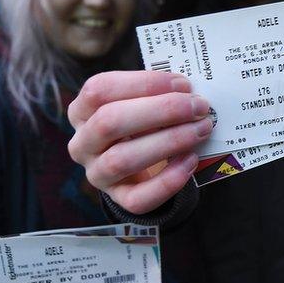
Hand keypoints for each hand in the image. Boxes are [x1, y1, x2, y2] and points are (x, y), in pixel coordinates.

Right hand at [67, 71, 211, 214]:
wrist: (146, 167)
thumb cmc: (144, 126)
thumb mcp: (143, 104)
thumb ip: (158, 96)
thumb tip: (189, 94)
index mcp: (82, 110)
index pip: (101, 89)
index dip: (143, 84)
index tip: (182, 84)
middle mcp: (83, 143)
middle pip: (109, 121)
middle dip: (161, 111)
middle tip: (197, 106)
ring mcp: (97, 174)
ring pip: (122, 159)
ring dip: (169, 141)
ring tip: (200, 130)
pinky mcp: (118, 199)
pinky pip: (138, 197)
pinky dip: (168, 180)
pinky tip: (190, 161)